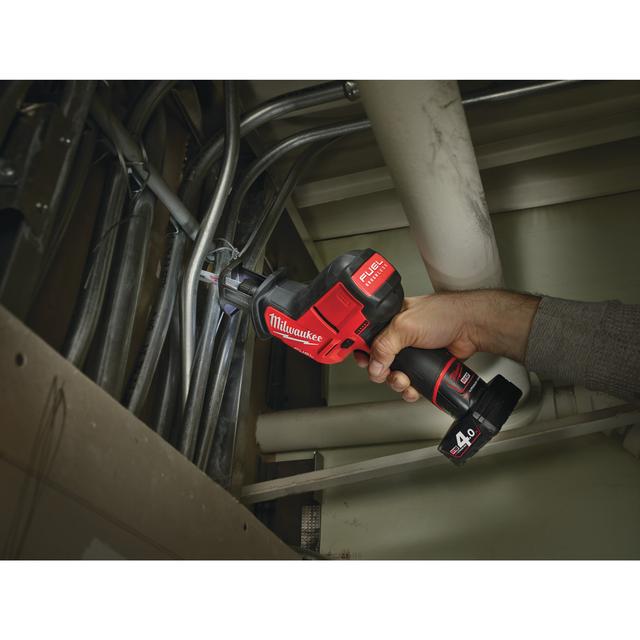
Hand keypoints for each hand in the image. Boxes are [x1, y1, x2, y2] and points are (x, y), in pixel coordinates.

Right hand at [353, 290, 538, 401]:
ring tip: (405, 382)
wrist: (471, 327)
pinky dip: (411, 389)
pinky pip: (412, 381)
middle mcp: (401, 335)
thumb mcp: (405, 326)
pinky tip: (414, 389)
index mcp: (391, 320)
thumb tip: (373, 365)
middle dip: (382, 372)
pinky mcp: (425, 365)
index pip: (368, 337)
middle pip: (380, 360)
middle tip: (388, 374)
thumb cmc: (444, 315)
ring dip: (397, 383)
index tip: (363, 362)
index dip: (362, 351)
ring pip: (396, 374)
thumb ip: (384, 345)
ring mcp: (414, 351)